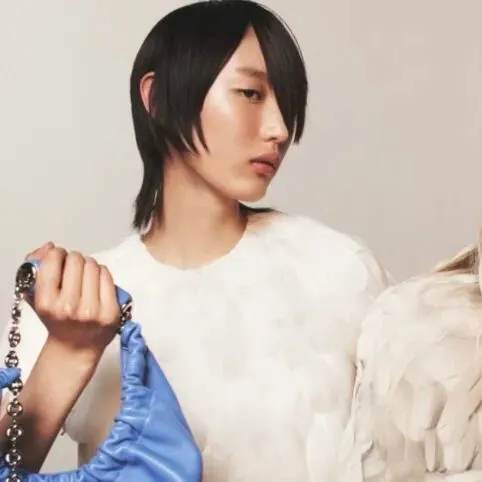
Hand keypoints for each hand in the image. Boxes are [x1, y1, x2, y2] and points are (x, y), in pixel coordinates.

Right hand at [25, 242, 119, 359]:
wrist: (75, 347)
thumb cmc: (57, 319)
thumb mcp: (37, 296)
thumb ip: (37, 268)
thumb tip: (49, 247)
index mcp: (47, 303)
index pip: (53, 261)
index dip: (56, 254)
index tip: (58, 257)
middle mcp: (69, 307)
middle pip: (76, 260)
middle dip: (74, 258)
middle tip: (73, 266)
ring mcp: (92, 310)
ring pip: (93, 265)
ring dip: (89, 264)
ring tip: (85, 275)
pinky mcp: (111, 312)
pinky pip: (108, 276)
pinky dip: (102, 272)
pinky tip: (96, 281)